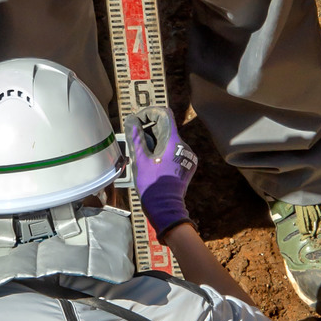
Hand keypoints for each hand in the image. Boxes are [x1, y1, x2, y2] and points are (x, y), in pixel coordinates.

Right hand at [126, 109, 197, 236]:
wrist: (166, 207)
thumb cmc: (153, 185)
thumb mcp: (141, 161)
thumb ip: (137, 139)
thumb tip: (132, 123)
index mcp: (174, 142)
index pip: (165, 115)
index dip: (151, 113)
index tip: (140, 119)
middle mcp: (184, 147)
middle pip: (168, 128)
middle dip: (151, 129)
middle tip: (137, 136)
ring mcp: (187, 157)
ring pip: (171, 140)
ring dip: (157, 141)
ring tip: (144, 151)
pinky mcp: (187, 165)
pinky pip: (175, 151)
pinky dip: (164, 151)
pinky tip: (154, 160)